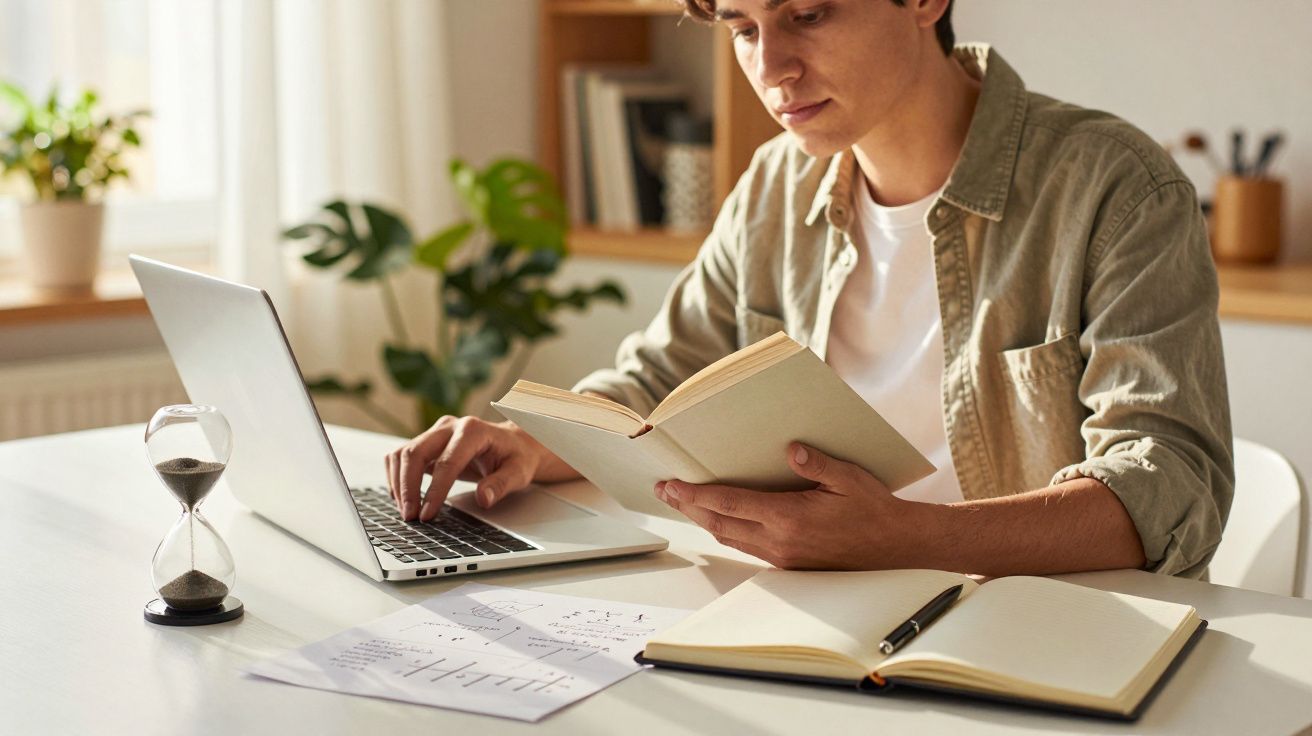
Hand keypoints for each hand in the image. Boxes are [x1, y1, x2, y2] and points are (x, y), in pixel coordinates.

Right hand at [385, 416, 576, 521]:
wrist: (513, 444)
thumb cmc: (516, 457)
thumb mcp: (519, 472)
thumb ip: (502, 484)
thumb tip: (484, 499)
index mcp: (473, 431)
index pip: (447, 462)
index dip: (435, 491)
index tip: (428, 514)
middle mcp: (450, 427)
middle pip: (415, 453)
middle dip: (408, 487)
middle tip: (410, 517)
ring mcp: (436, 433)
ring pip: (402, 453)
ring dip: (398, 483)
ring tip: (406, 511)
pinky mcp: (427, 443)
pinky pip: (401, 457)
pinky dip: (396, 477)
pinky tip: (403, 499)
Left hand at [654, 443, 927, 569]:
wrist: (897, 547)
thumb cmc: (875, 510)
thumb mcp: (849, 478)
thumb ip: (817, 463)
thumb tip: (790, 449)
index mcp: (790, 518)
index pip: (730, 504)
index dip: (696, 494)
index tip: (672, 484)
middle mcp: (780, 541)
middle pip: (719, 523)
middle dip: (687, 506)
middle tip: (664, 490)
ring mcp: (782, 556)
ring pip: (729, 537)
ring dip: (703, 519)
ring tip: (682, 501)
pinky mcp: (788, 563)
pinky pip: (746, 546)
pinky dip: (725, 530)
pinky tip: (718, 518)